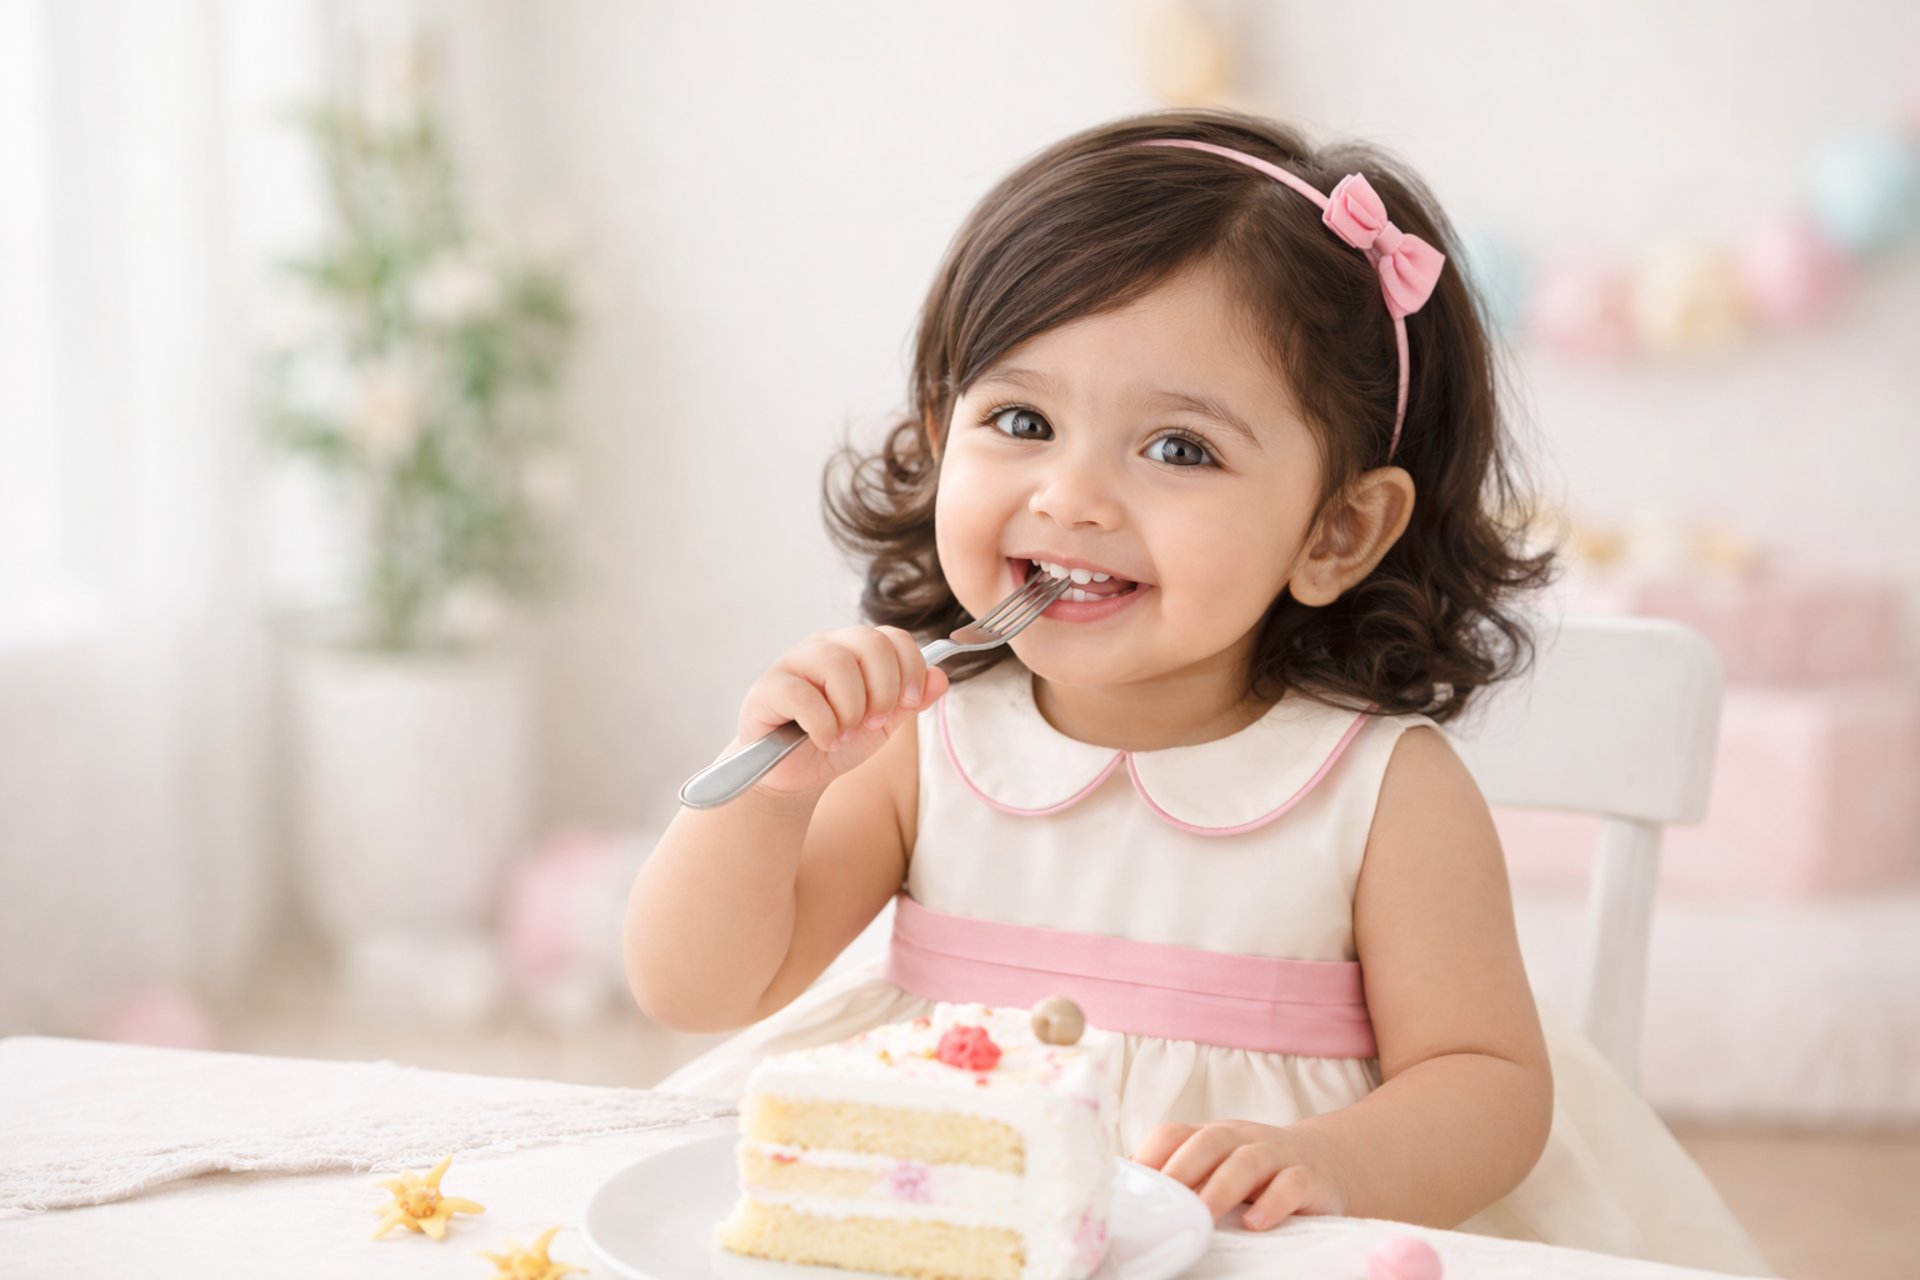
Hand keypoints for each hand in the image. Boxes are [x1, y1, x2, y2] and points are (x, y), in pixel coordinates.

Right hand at [734, 625, 949, 801]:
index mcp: (854, 649)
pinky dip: (823, 724)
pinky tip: (824, 740)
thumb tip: (941, 677)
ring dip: (852, 708)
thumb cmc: (836, 742)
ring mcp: (793, 663)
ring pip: (836, 663)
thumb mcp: (883, 724)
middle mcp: (824, 647)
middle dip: (883, 689)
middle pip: (869, 641)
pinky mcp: (767, 689)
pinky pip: (802, 694)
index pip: (893, 636)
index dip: (910, 668)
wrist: (795, 775)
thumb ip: (911, 701)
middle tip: (874, 722)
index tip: (910, 703)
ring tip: (846, 733)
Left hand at [1132, 1119, 1351, 1230]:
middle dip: (1181, 1170)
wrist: (1330, 1162)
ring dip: (1222, 1188)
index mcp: (1211, 1137)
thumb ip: (1185, 1180)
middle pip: (1208, 1142)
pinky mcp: (1310, 1178)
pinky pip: (1292, 1184)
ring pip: (1248, 1162)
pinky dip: (1274, 1202)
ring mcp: (1277, 1155)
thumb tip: (1132, 1201)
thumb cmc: (1259, 1174)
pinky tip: (1256, 1224)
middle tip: (1162, 1203)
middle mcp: (1242, 1139)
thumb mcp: (1220, 1170)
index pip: (1174, 1133)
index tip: (1128, 1184)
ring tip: (1204, 1216)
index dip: (1149, 1155)